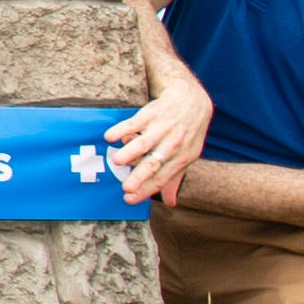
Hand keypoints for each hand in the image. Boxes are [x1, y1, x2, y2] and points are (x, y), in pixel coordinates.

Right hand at [104, 80, 210, 207]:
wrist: (192, 100)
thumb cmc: (187, 132)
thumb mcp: (187, 155)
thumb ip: (175, 178)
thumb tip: (171, 203)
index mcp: (181, 158)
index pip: (162, 178)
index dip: (146, 189)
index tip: (129, 199)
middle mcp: (173, 144)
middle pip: (154, 163)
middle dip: (140, 176)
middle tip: (125, 188)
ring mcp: (163, 128)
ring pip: (145, 142)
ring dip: (130, 152)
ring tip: (116, 162)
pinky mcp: (153, 113)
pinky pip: (136, 122)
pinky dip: (122, 129)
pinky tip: (110, 137)